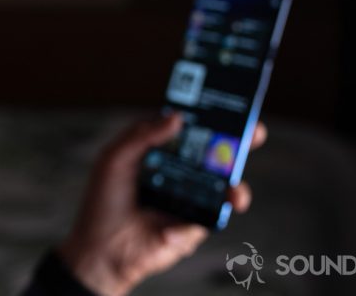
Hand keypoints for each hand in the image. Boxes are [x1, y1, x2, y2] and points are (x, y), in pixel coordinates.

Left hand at [57, 113, 266, 295]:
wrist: (101, 249)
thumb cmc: (104, 200)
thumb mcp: (115, 160)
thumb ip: (141, 135)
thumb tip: (177, 116)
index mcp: (162, 152)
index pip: (191, 130)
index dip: (212, 118)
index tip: (231, 107)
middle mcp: (181, 173)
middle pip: (216, 155)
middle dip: (239, 144)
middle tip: (253, 134)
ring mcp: (191, 199)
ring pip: (224, 189)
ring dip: (235, 189)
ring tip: (234, 193)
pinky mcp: (193, 227)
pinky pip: (206, 223)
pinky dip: (187, 226)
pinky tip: (167, 231)